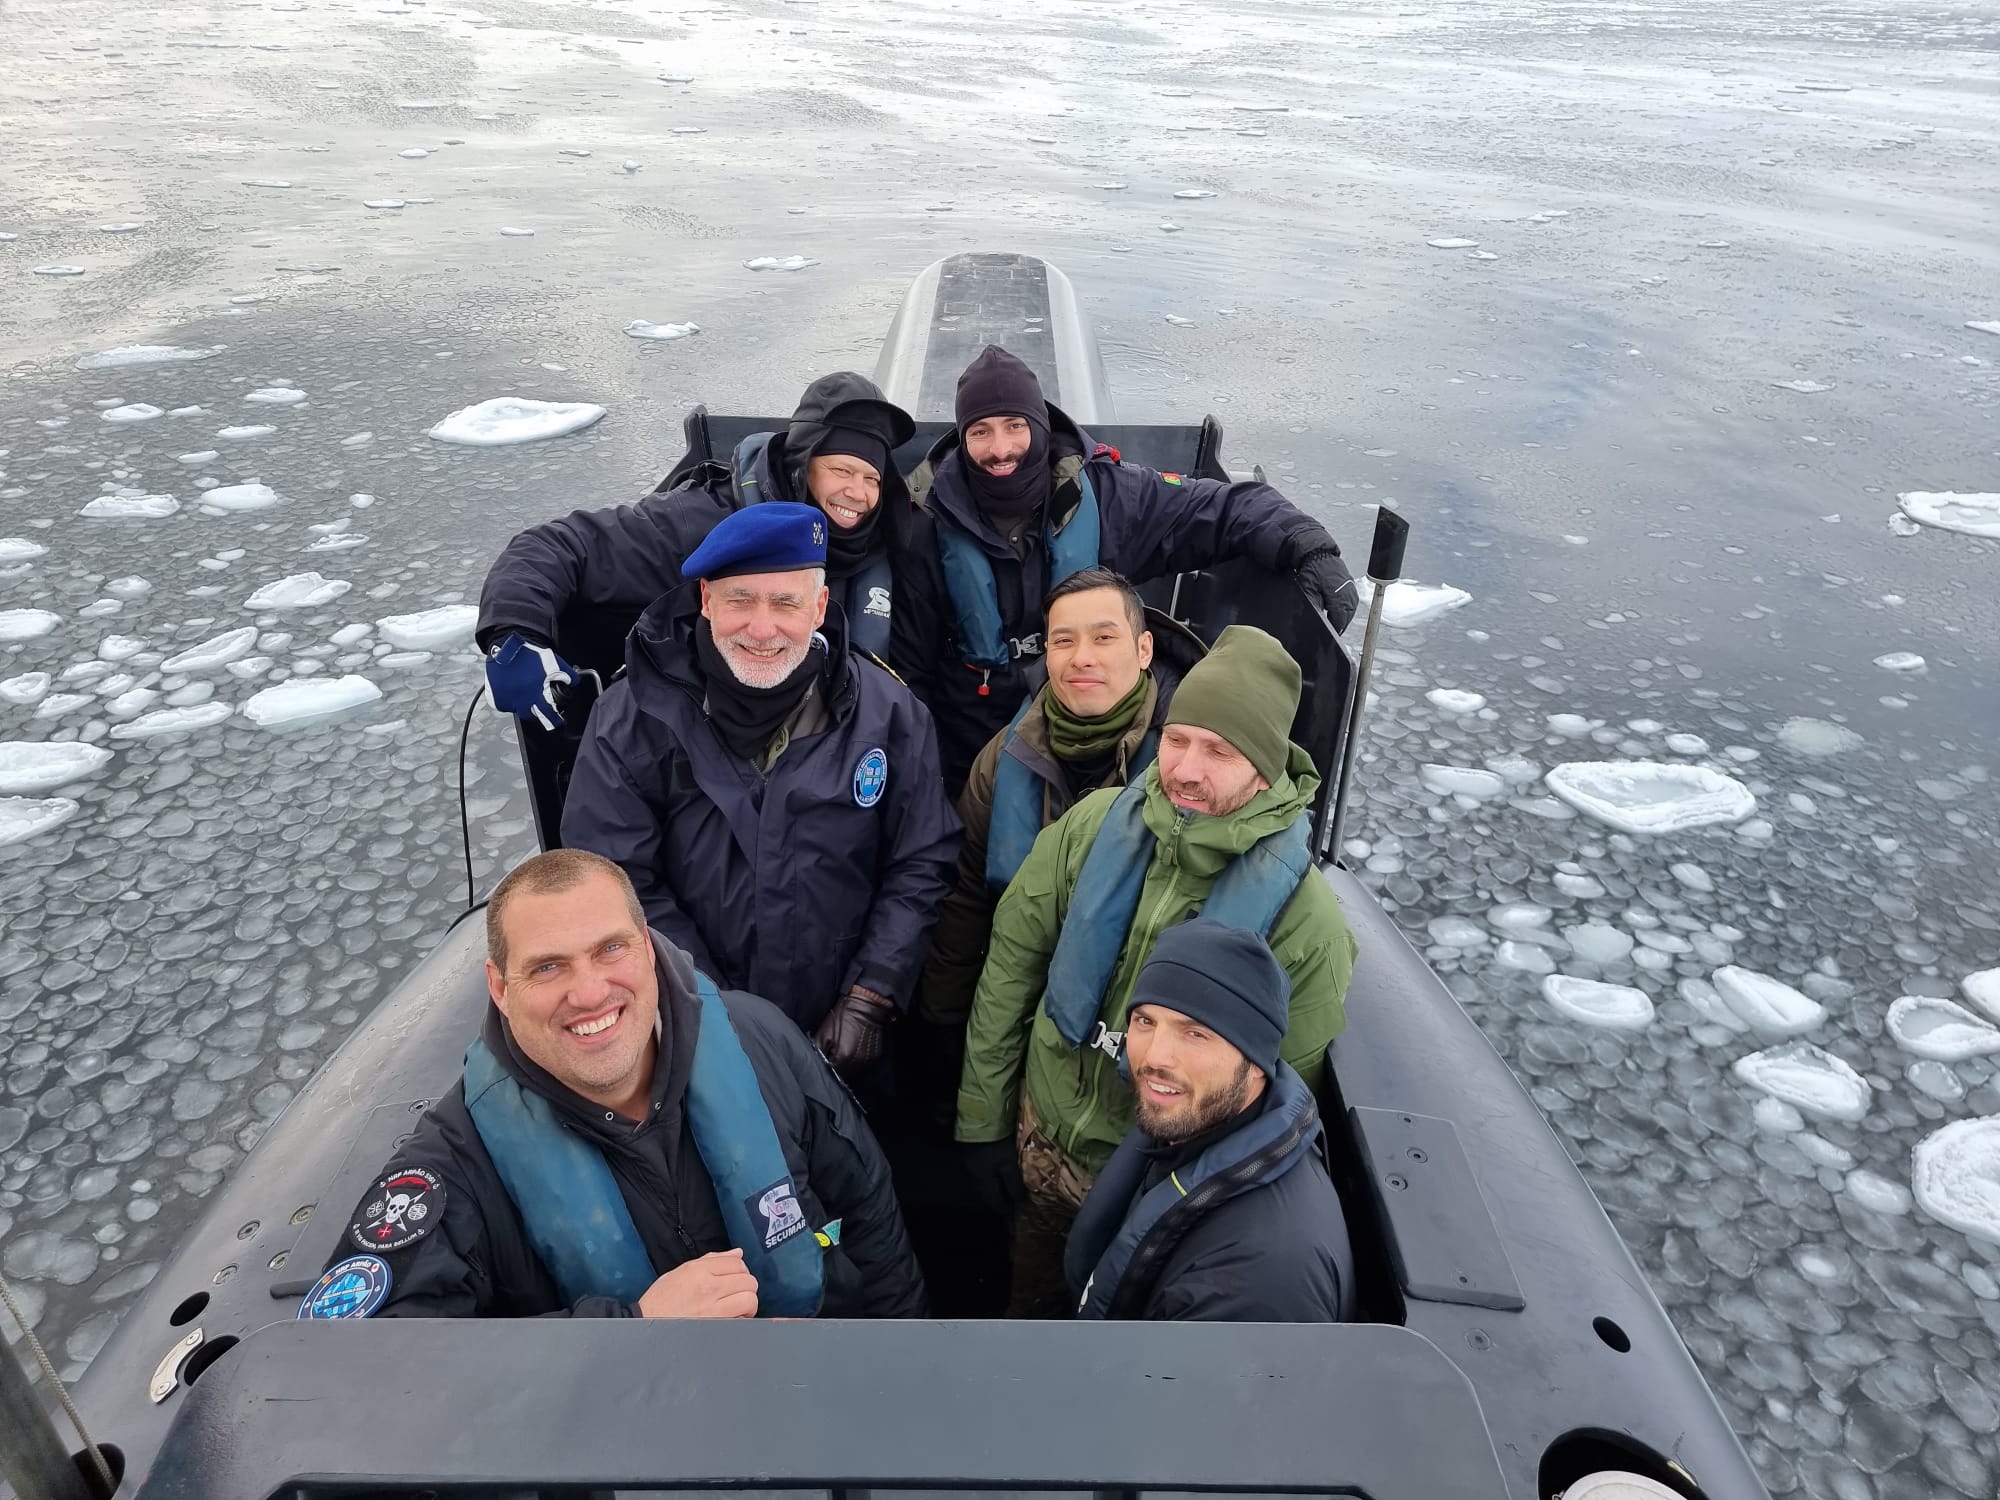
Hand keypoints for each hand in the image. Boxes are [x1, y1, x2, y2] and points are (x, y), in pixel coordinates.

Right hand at [486, 633, 575, 729]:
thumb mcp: (555, 663)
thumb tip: (574, 683)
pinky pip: (505, 705)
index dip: (555, 721)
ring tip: (525, 691)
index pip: (549, 717)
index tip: (557, 721)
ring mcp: (508, 700)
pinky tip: (514, 689)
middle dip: (539, 712)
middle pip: (533, 716)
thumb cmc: (530, 654)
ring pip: (518, 711)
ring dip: (523, 705)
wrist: (507, 646)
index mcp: (537, 694)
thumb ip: (568, 675)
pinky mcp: (496, 698)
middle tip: (539, 701)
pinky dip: (511, 700)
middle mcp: (522, 701)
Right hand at [637, 1249, 757, 1318]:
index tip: (735, 1280)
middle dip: (746, 1288)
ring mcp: (713, 1309)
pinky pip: (742, 1321)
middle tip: (736, 1296)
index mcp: (698, 1270)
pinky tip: (732, 1321)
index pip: (737, 1263)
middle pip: (748, 1281)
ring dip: (747, 1305)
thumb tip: (737, 1254)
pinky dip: (741, 1320)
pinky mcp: (716, 1328)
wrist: (644, 1325)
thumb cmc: (660, 1300)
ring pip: (750, 1299)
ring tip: (737, 1310)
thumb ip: (711, 1260)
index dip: (740, 1271)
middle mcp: (708, 1287)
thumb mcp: (680, 1272)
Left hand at [815, 986, 894, 1069]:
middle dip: (836, 1065)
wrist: (865, 1005)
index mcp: (844, 1057)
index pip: (831, 1071)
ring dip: (846, 1064)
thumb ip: (818, 1051)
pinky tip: (854, 1047)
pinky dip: (856, 1059)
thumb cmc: (843, 1016)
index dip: (826, 1064)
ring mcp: (868, 1060)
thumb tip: (816, 1062)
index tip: (825, 1055)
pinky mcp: (875, 1056)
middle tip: (833, 1051)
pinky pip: (862, 1063)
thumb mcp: (824, 1032)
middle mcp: (857, 1062)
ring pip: (853, 1070)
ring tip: (844, 1048)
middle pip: (843, 1073)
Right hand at [962, 1138, 1023, 1220]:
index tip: (1017, 1210)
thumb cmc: (996, 1143)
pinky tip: (999, 1171)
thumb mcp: (1008, 1164)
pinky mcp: (970, 1155)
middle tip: (1014, 1200)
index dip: (1006, 1209)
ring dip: (996, 1187)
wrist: (979, 1118)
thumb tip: (1018, 1202)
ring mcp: (970, 1165)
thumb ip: (1013, 1184)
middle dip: (1001, 1199)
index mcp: (983, 1183)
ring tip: (1008, 1186)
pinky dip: (992, 1177)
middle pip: (988, 1195)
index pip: (995, 1203)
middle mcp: (974, 1177)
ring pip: (984, 1184)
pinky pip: (982, 1173)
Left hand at [1294, 547, 1358, 632]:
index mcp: (1339, 595)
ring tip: (1334, 624)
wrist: (1319, 554)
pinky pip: (1351, 605)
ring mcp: (1352, 591)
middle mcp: (1349, 594)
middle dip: (1338, 625)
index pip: (1340, 620)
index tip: (1329, 636)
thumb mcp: (1308, 589)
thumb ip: (1314, 606)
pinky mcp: (1352, 588)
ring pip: (1350, 612)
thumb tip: (1319, 620)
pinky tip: (1337, 613)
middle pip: (1346, 618)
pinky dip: (1345, 610)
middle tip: (1331, 633)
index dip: (1334, 629)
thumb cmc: (1313, 569)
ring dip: (1342, 618)